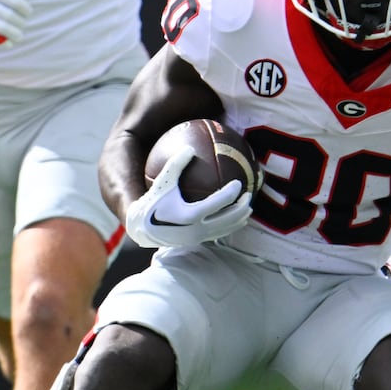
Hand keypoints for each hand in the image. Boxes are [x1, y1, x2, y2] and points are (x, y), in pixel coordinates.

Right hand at [0, 0, 32, 44]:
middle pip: (9, 16)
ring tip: (18, 35)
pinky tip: (8, 43)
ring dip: (14, 34)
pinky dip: (1, 42)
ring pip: (1, 28)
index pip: (15, 1)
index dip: (25, 9)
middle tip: (22, 23)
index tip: (27, 12)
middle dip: (21, 22)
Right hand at [124, 146, 251, 248]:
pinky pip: (218, 234)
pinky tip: (235, 217)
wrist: (141, 229)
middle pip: (228, 219)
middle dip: (242, 207)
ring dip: (239, 219)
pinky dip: (229, 226)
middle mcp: (196, 230)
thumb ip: (175, 165)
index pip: (218, 203)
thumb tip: (189, 147)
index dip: (231, 193)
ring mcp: (198, 237)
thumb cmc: (151, 203)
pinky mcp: (196, 242)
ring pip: (226, 230)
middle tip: (249, 195)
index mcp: (189, 216)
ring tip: (248, 208)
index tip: (239, 183)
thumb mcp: (162, 183)